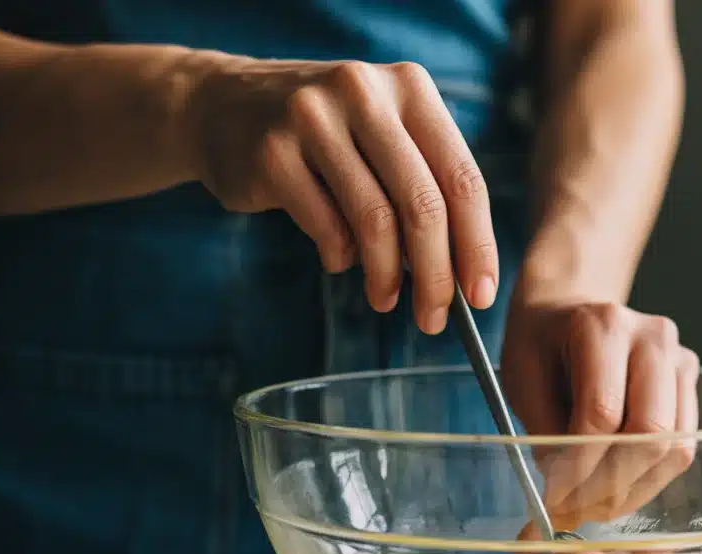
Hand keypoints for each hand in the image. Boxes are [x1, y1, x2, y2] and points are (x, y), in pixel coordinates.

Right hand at [181, 55, 497, 332]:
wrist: (220, 105)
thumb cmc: (324, 137)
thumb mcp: (382, 135)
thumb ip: (425, 185)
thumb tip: (464, 274)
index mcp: (410, 88)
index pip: (463, 178)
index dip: (478, 244)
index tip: (481, 295)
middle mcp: (365, 93)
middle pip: (423, 204)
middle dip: (437, 275)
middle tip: (435, 319)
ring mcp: (314, 118)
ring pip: (375, 221)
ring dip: (386, 276)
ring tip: (385, 300)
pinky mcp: (273, 153)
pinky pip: (327, 227)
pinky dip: (340, 257)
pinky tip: (339, 259)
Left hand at [500, 300, 699, 530]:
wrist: (571, 306)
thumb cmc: (542, 342)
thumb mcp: (523, 378)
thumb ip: (545, 432)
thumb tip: (565, 495)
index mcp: (602, 325)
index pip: (602, 412)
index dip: (579, 465)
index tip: (553, 498)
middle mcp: (652, 337)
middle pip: (650, 431)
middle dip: (609, 484)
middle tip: (575, 512)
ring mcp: (679, 358)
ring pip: (674, 446)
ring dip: (633, 490)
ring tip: (593, 507)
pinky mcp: (689, 381)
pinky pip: (682, 446)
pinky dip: (650, 479)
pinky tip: (616, 489)